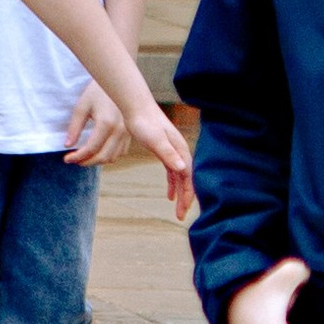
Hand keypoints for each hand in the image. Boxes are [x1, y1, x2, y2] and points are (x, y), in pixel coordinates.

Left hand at [65, 81, 129, 169]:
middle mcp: (119, 130)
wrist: (117, 81)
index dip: (77, 157)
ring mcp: (127, 132)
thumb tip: (67, 145)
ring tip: (84, 157)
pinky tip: (98, 152)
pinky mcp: (130, 133)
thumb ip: (74, 128)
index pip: (91, 148)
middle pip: (103, 156)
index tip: (66, 159)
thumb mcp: (82, 107)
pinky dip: (109, 156)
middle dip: (87, 162)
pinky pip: (121, 152)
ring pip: (113, 157)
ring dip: (98, 161)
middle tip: (74, 160)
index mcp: (106, 123)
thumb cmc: (97, 92)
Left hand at [121, 88, 196, 220]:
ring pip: (180, 177)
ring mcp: (172, 151)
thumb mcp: (155, 139)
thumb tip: (182, 169)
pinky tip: (170, 194)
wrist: (135, 107)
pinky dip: (173, 183)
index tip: (182, 210)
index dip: (187, 194)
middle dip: (185, 198)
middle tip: (180, 216)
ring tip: (178, 209)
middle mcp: (179, 151)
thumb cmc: (144, 122)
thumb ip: (168, 154)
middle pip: (186, 179)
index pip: (188, 177)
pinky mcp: (164, 150)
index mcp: (180, 149)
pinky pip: (172, 172)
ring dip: (180, 192)